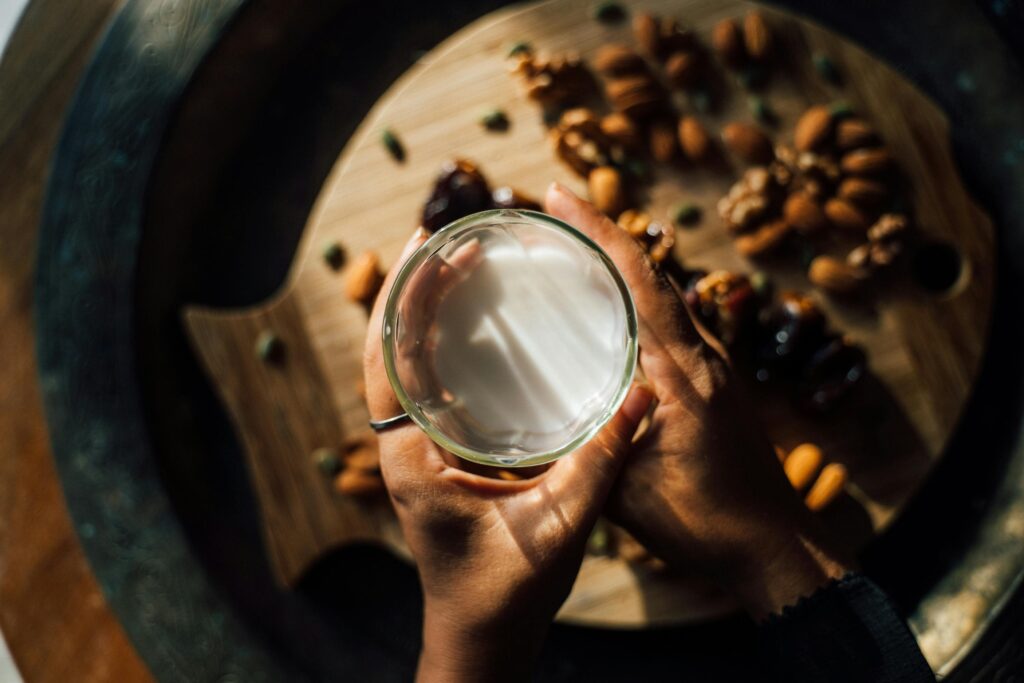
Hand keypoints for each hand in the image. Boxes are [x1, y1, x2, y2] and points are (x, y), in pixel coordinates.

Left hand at [364, 228, 653, 681]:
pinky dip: (443, 349)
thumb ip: (600, 462)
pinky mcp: (438, 460)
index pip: (385, 361)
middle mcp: (404, 448)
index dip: (399, 299)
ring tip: (459, 267)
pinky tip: (477, 329)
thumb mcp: (559, 525)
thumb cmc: (506, 593)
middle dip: (415, 292)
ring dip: (426, 316)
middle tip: (454, 240)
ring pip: (407, 367)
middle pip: (391, 351)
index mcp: (412, 458)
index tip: (423, 247)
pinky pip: (429, 389)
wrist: (482, 639)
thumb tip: (644, 398)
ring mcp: (419, 453)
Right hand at [545, 184, 849, 618]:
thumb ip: (587, 445)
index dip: (598, 230)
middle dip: (604, 238)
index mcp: (683, 371)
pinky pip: (673, 328)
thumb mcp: (627, 487)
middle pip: (653, 276)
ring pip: (665, 300)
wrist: (772, 547)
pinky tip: (613, 322)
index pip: (639, 280)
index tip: (559, 194)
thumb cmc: (705, 522)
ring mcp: (715, 370)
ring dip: (624, 270)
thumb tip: (532, 422)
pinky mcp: (716, 387)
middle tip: (555, 218)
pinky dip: (640, 306)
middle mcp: (704, 357)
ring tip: (576, 258)